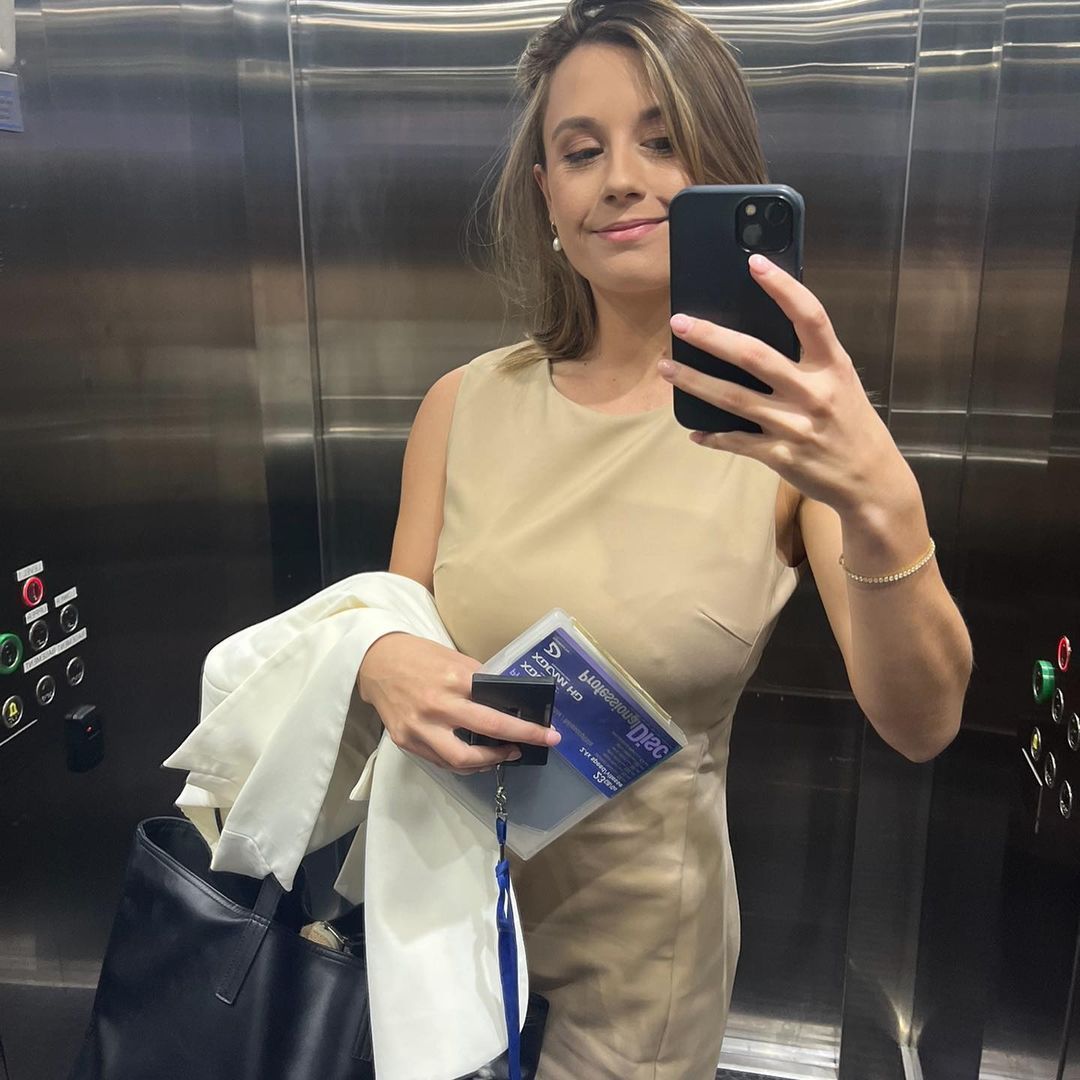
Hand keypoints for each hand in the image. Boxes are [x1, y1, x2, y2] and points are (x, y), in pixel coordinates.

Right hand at [356, 633, 560, 774]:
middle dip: (517, 742)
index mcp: (454, 679)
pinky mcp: (407, 741)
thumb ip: (478, 681)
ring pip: (462, 760)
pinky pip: (441, 761)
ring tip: (504, 754)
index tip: (549, 733)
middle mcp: (438, 706)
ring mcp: (420, 728)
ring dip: (489, 761)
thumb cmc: (419, 656)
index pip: (497, 707)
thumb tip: (507, 702)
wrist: (375, 662)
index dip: (525, 725)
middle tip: (536, 745)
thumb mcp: (454, 659)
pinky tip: (477, 758)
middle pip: (486, 733)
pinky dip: (463, 763)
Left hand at [659, 253, 902, 514]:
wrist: (872, 481)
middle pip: (754, 356)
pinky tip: (693, 429)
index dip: (783, 288)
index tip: (755, 264)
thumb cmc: (852, 425)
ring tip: (665, 368)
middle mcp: (813, 392)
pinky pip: (737, 441)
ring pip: (733, 398)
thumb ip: (810, 360)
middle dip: (712, 337)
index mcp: (832, 366)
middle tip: (679, 323)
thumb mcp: (841, 383)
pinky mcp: (780, 454)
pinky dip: (712, 435)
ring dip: (695, 382)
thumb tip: (763, 330)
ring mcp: (794, 425)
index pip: (810, 317)